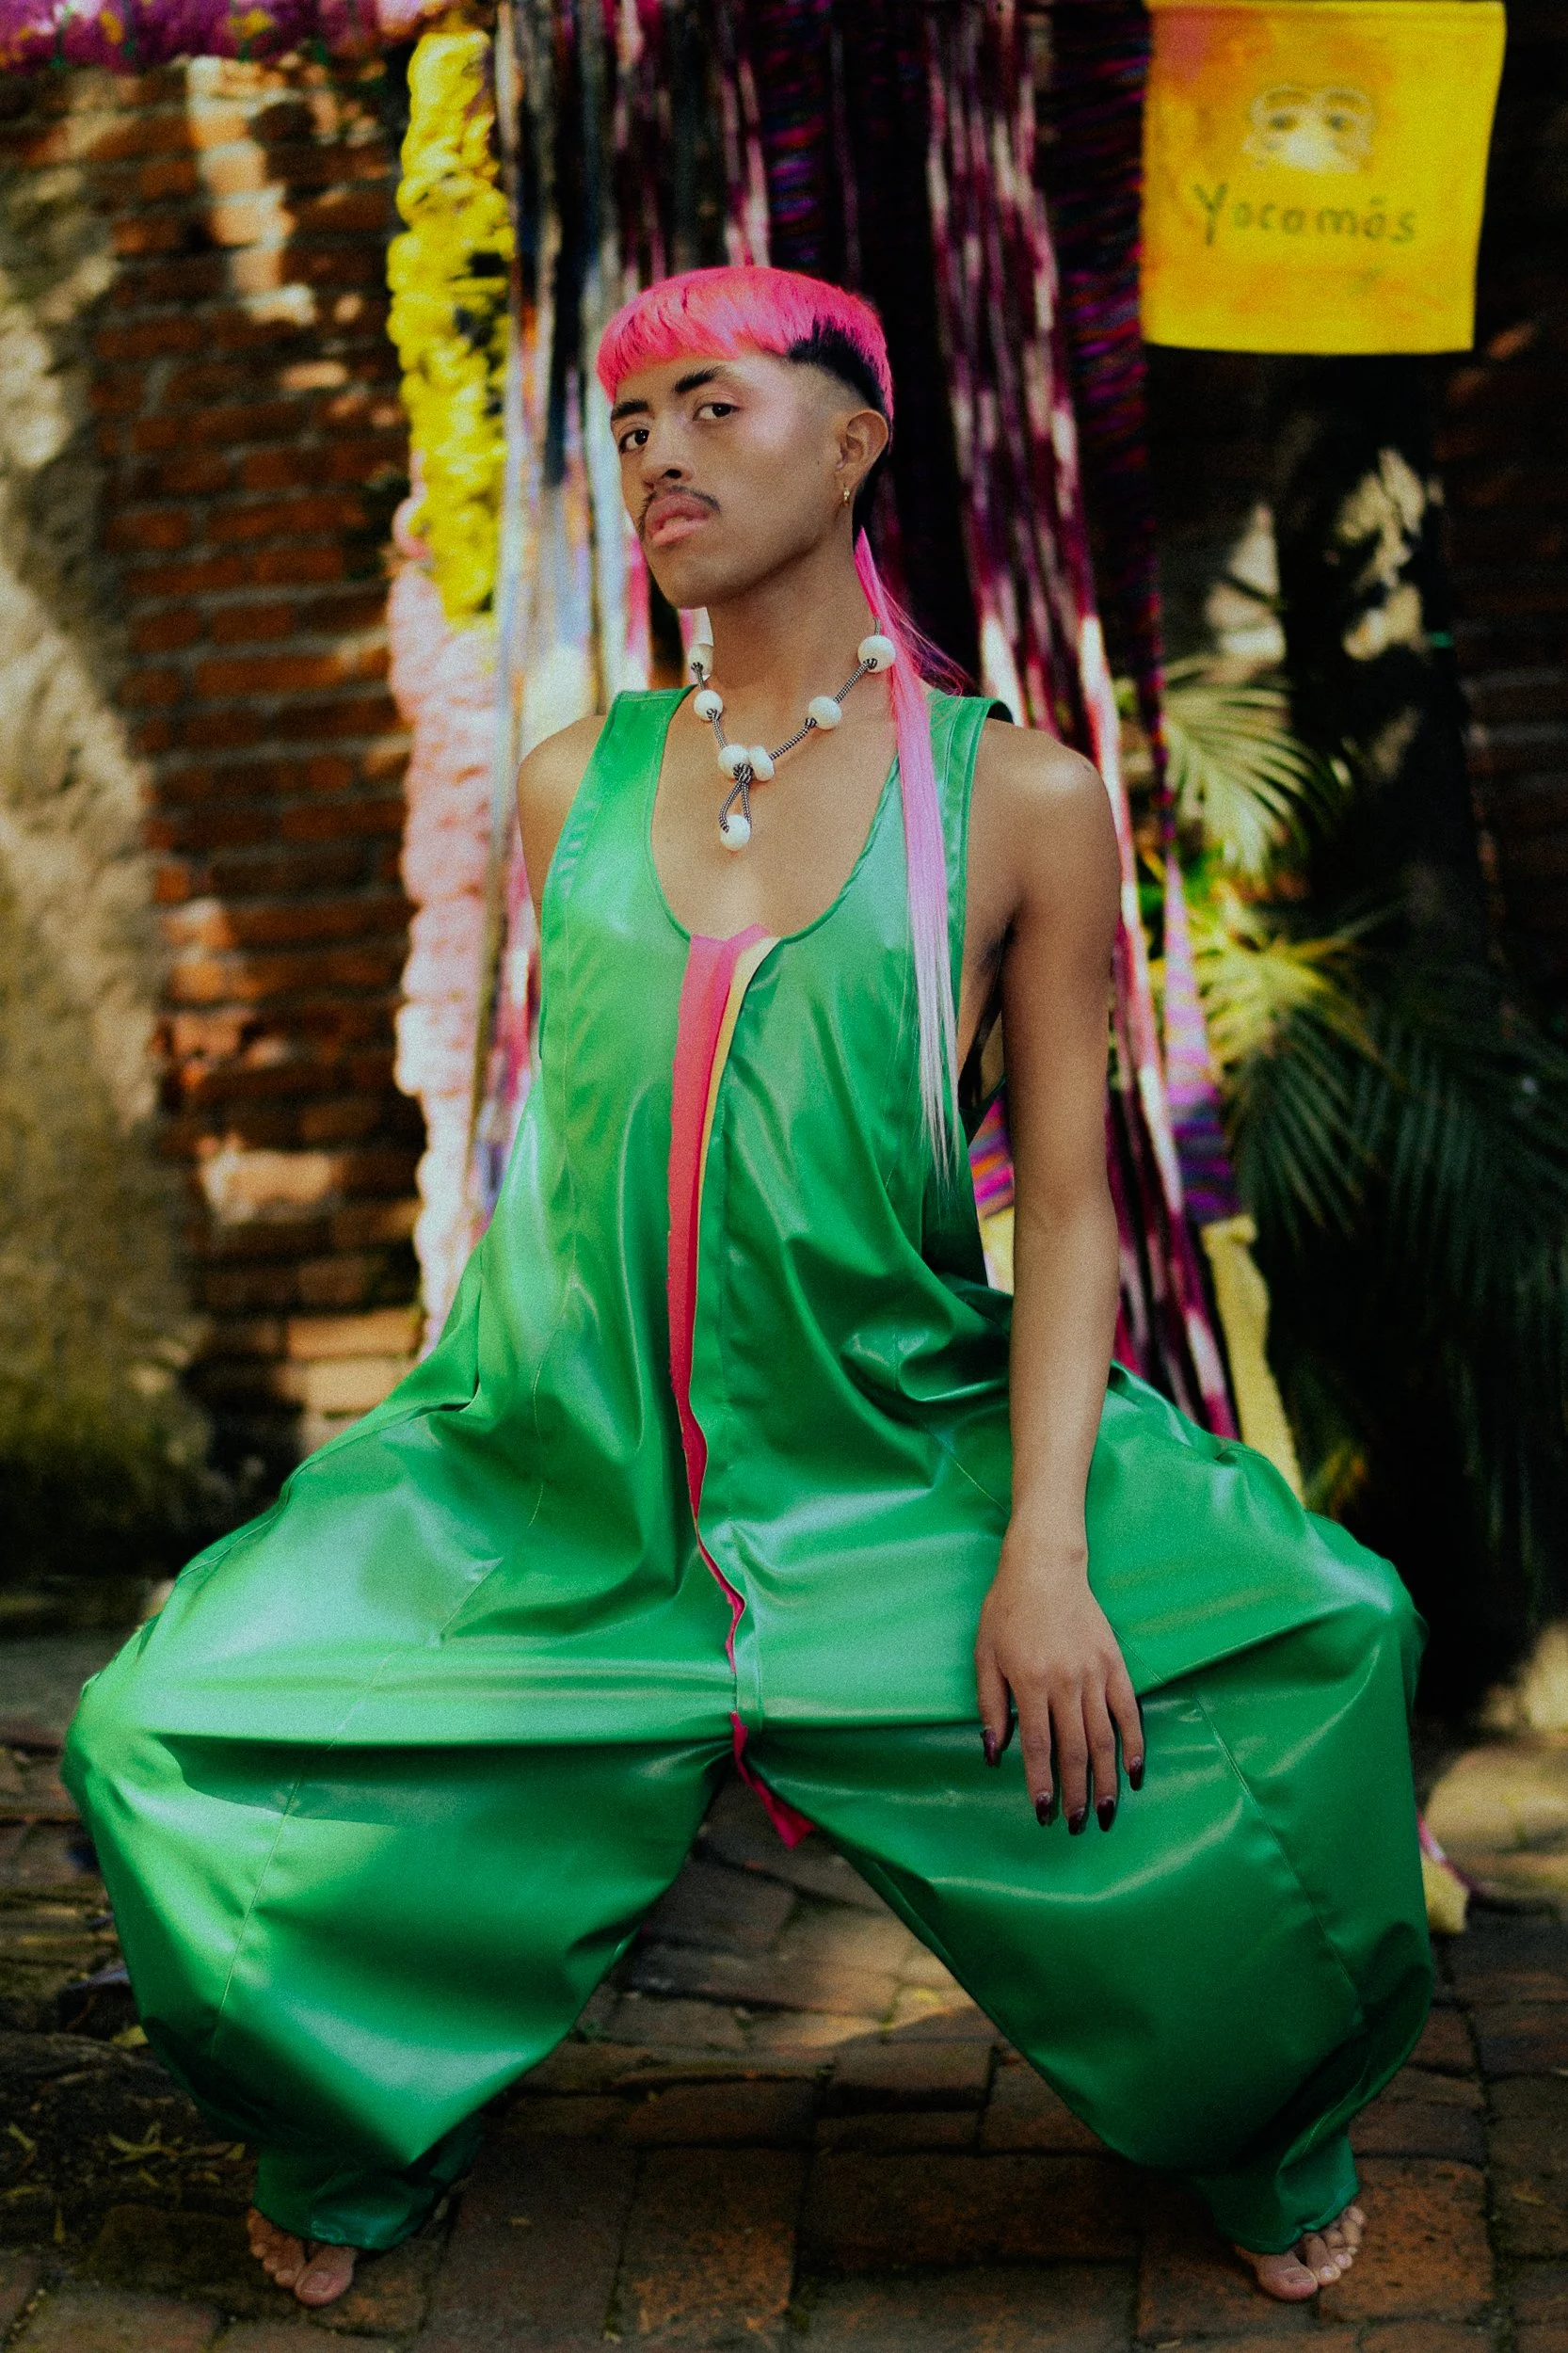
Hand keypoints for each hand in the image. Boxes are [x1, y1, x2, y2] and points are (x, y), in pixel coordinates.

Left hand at [975, 1539, 1143, 1828]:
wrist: (1045, 1567)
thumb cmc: (1006, 1610)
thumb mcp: (984, 1655)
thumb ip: (989, 1705)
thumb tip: (994, 1752)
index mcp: (1029, 1682)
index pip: (1036, 1746)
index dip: (1041, 1783)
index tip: (1043, 1812)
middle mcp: (1065, 1682)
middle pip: (1074, 1750)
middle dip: (1075, 1793)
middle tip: (1074, 1825)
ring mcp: (1094, 1673)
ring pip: (1103, 1738)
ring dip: (1105, 1780)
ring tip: (1104, 1812)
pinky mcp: (1114, 1664)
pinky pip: (1128, 1712)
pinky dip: (1134, 1744)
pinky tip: (1135, 1772)